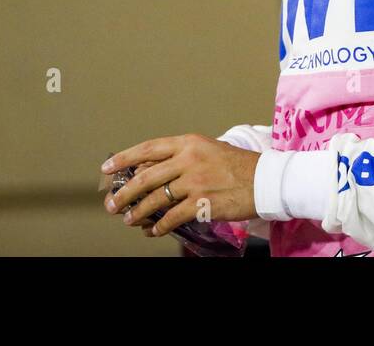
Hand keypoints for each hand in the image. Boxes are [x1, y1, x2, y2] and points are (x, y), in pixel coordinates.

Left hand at [101, 134, 259, 236]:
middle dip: (124, 192)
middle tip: (111, 204)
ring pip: (155, 199)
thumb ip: (182, 157)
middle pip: (146, 177)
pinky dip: (158, 226)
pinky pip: (171, 217)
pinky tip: (152, 231)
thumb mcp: (208, 150)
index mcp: (189, 143)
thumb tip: (151, 171)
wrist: (265, 180)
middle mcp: (189, 159)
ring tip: (128, 220)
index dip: (124, 158)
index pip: (148, 148)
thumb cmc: (238, 165)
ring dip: (138, 212)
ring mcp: (194, 182)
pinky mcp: (202, 203)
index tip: (108, 168)